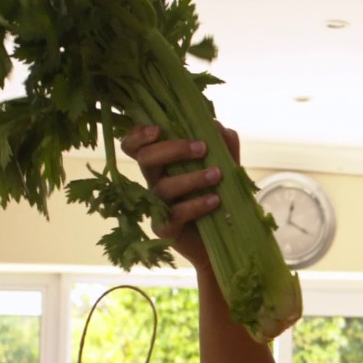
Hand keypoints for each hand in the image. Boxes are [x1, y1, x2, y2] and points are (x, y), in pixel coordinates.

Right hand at [120, 124, 241, 269]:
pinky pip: (174, 214)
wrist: (227, 237)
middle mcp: (154, 182)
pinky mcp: (165, 229)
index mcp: (161, 163)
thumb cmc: (220, 195)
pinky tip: (215, 201)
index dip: (138, 135)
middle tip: (202, 148)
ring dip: (192, 178)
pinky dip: (196, 205)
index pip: (135, 145)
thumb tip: (218, 125)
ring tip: (217, 175)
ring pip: (163, 187)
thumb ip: (224, 145)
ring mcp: (156, 207)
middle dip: (173, 149)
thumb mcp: (227, 167)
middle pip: (145, 159)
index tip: (158, 129)